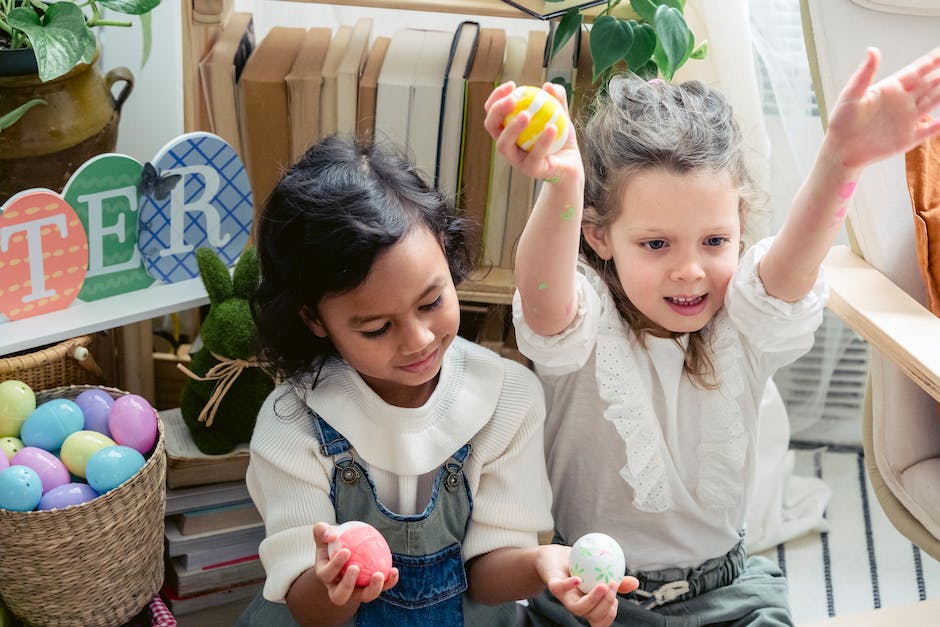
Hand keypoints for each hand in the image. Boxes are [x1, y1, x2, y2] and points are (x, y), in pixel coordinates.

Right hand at [313, 522, 398, 605]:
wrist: (346, 546)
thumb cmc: (333, 539)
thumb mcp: (323, 532)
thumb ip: (321, 530)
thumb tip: (332, 536)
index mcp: (325, 574)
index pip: (327, 574)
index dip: (335, 565)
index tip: (346, 551)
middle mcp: (337, 587)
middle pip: (339, 596)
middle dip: (347, 585)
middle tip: (355, 568)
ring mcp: (355, 591)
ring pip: (363, 597)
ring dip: (372, 589)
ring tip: (379, 575)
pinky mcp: (370, 588)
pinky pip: (380, 588)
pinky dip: (388, 582)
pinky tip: (394, 571)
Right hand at [483, 81, 582, 180]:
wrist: (571, 164)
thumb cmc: (560, 137)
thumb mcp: (560, 114)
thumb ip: (557, 99)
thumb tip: (549, 85)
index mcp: (507, 129)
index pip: (493, 111)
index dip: (497, 96)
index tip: (512, 84)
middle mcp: (506, 144)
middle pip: (490, 126)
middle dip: (497, 110)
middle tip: (512, 99)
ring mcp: (516, 160)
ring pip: (504, 144)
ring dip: (512, 128)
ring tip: (526, 114)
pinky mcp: (530, 170)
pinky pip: (534, 155)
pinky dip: (543, 141)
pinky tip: (552, 128)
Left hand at [534, 544, 638, 626]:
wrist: (552, 557)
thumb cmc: (578, 565)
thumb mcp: (600, 570)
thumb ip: (617, 580)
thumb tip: (635, 583)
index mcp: (589, 604)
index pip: (601, 619)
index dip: (610, 615)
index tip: (618, 600)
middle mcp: (577, 603)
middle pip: (593, 616)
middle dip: (606, 605)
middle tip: (613, 585)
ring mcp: (565, 596)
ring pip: (578, 608)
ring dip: (593, 599)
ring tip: (603, 585)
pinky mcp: (553, 586)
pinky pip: (560, 589)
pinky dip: (569, 585)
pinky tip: (578, 579)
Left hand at [826, 46, 939, 168]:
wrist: (840, 149)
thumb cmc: (841, 121)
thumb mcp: (851, 95)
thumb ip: (864, 74)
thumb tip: (872, 50)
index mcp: (890, 89)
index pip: (917, 71)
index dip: (931, 61)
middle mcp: (902, 102)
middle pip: (929, 84)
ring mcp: (906, 119)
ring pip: (933, 102)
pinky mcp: (907, 138)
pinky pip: (929, 131)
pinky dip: (939, 126)